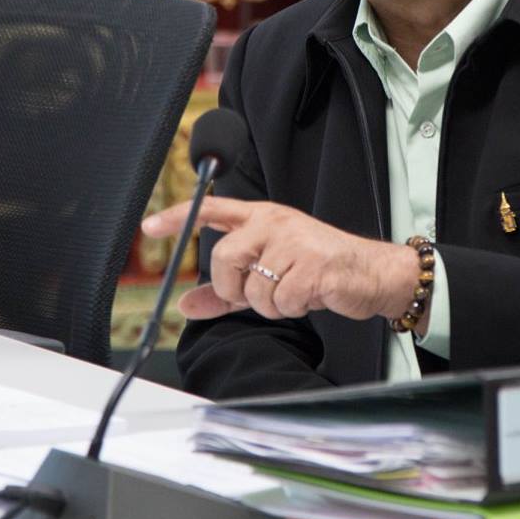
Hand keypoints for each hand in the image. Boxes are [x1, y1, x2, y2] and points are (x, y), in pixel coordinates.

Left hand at [142, 197, 420, 325]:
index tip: (149, 227)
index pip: (212, 210)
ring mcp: (293, 241)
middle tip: (257, 293)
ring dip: (269, 303)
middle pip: (224, 257)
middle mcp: (274, 222)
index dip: (178, 217)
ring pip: (252, 287)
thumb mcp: (268, 274)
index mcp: (262, 218)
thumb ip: (226, 290)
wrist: (369, 273)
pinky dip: (290, 308)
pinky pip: (279, 300)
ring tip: (292, 292)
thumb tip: (186, 303)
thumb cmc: (317, 270)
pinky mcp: (312, 264)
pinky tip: (308, 296)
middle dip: (234, 288)